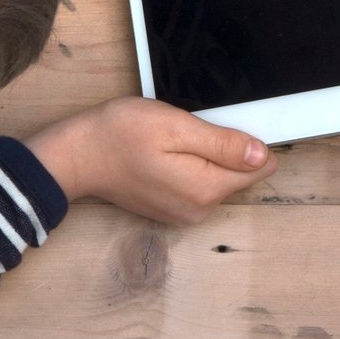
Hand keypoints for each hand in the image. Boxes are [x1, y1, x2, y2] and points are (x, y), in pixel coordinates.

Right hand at [25, 97, 275, 225]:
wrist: (76, 157)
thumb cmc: (120, 134)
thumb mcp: (176, 127)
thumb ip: (223, 144)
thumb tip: (263, 156)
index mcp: (207, 188)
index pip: (261, 166)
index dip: (249, 139)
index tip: (220, 124)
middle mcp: (201, 209)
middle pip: (239, 174)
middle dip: (225, 149)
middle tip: (188, 128)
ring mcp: (185, 214)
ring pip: (219, 179)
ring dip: (205, 157)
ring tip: (171, 140)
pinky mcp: (171, 210)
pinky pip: (198, 186)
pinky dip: (189, 168)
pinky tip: (163, 154)